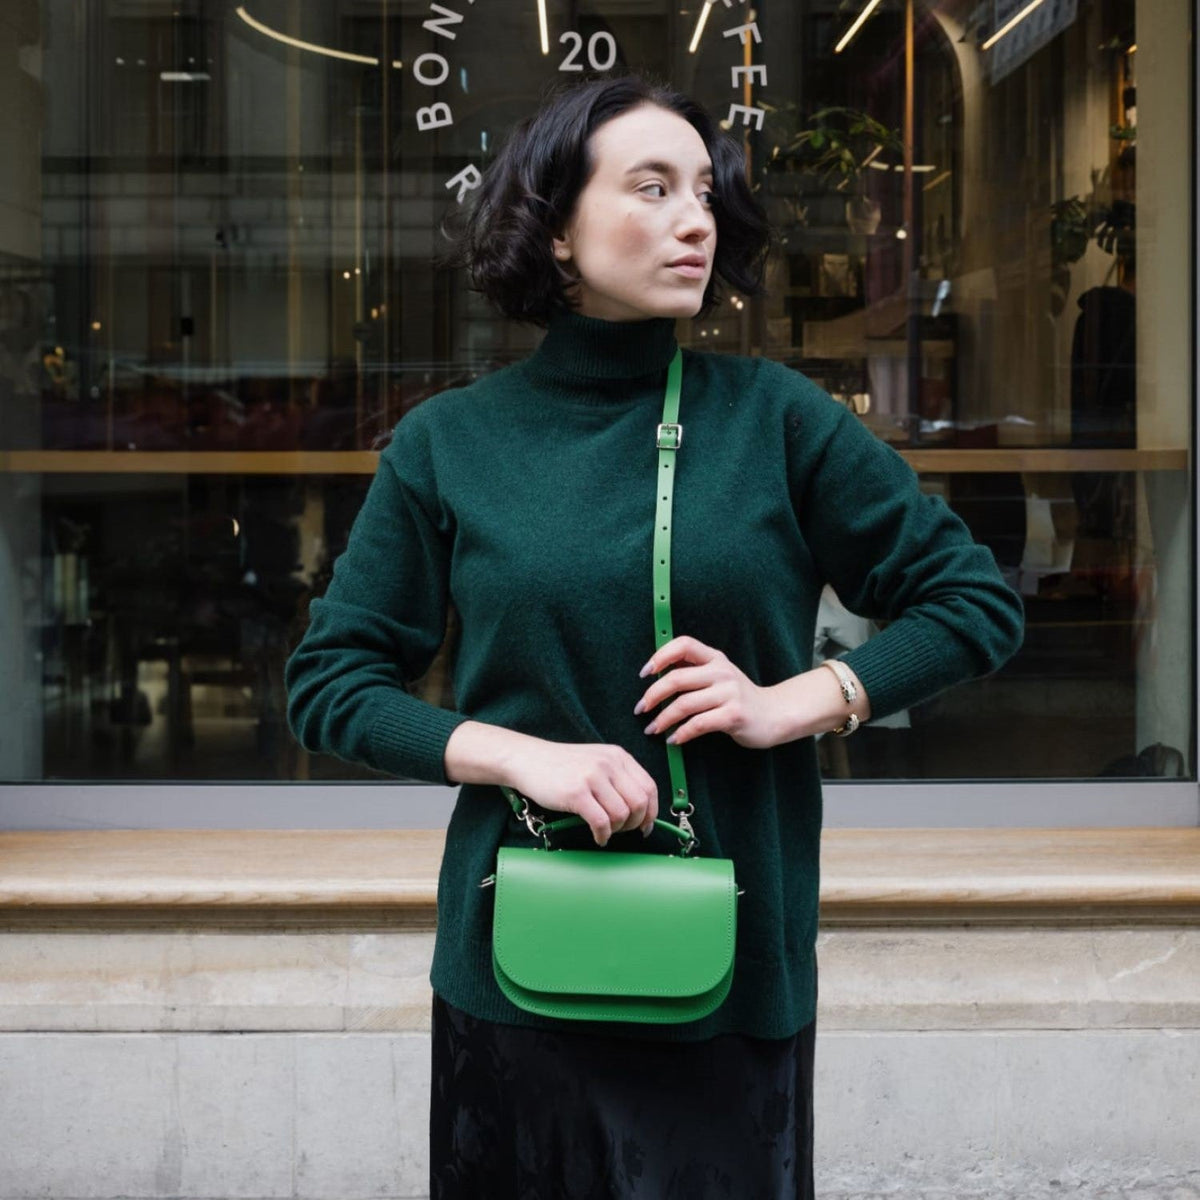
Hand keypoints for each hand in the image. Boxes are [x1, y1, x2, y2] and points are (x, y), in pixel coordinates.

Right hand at [506, 739, 658, 846]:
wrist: (527, 759)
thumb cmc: (561, 766)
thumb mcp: (596, 761)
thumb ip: (618, 778)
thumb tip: (640, 811)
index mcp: (618, 756)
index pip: (649, 787)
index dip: (652, 811)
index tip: (646, 826)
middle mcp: (609, 764)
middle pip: (640, 803)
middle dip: (635, 823)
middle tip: (623, 831)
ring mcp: (592, 777)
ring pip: (622, 814)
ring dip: (617, 830)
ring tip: (606, 832)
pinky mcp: (576, 793)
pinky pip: (601, 822)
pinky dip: (603, 835)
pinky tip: (597, 837)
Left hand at [634, 635, 780, 749]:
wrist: (774, 714)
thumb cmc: (737, 697)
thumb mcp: (718, 676)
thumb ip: (694, 671)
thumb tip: (656, 672)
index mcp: (715, 658)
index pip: (684, 644)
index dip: (660, 655)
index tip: (645, 673)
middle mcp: (722, 671)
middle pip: (677, 678)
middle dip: (653, 695)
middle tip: (641, 709)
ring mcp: (730, 693)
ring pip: (684, 704)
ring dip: (663, 719)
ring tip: (652, 729)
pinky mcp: (734, 715)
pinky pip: (699, 724)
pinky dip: (681, 733)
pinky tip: (673, 739)